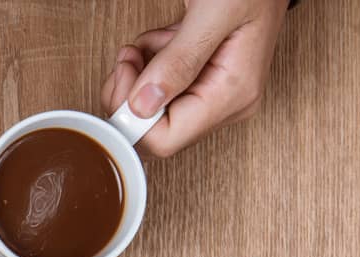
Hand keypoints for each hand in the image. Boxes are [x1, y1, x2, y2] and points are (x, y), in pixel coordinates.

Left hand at [101, 0, 288, 157]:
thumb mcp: (214, 13)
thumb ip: (179, 60)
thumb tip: (143, 106)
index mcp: (233, 95)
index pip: (166, 140)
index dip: (133, 116)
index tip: (126, 76)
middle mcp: (225, 101)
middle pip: (154, 129)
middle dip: (130, 96)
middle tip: (128, 58)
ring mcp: (212, 90)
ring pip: (151, 108)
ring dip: (137, 75)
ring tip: (147, 42)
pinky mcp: (200, 77)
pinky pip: (158, 87)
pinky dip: (148, 63)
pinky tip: (161, 39)